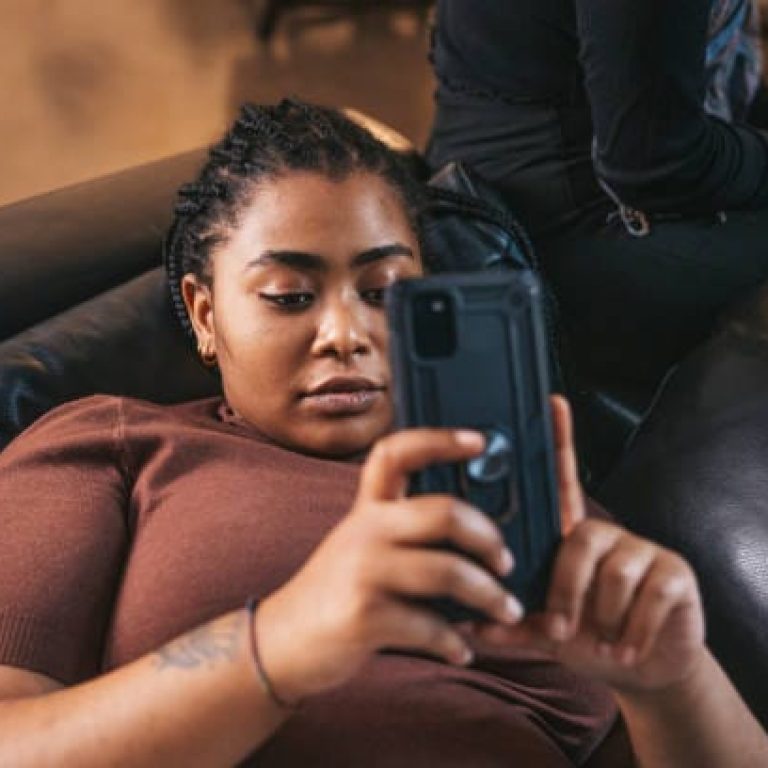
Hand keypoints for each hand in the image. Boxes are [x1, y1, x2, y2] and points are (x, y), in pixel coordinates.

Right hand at [256, 428, 522, 703]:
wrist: (284, 640)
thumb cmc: (338, 590)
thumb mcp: (362, 545)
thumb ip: (404, 532)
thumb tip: (476, 535)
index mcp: (368, 509)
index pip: (398, 453)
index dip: (440, 439)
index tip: (480, 440)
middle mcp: (364, 530)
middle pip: (444, 513)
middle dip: (488, 538)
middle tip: (507, 562)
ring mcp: (363, 571)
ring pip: (447, 571)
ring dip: (489, 596)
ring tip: (505, 611)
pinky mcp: (363, 615)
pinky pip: (430, 625)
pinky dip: (455, 642)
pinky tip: (460, 649)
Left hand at [473, 396, 706, 693]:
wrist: (644, 666)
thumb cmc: (585, 636)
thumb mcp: (542, 630)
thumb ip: (509, 622)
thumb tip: (466, 620)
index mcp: (570, 538)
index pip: (562, 480)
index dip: (559, 440)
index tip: (551, 402)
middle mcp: (606, 533)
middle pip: (580, 541)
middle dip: (567, 593)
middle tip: (563, 627)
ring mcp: (642, 549)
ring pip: (613, 575)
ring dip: (602, 619)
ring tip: (600, 639)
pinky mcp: (674, 572)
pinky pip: (647, 598)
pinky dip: (632, 632)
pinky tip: (627, 645)